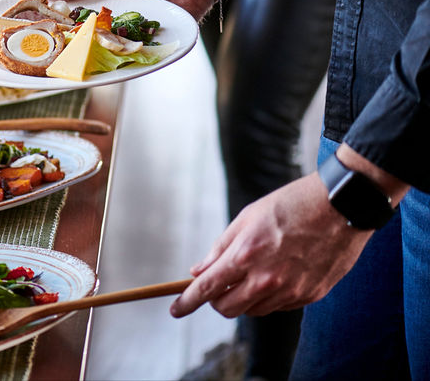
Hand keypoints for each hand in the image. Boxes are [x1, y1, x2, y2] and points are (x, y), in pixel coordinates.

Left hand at [170, 173, 372, 318]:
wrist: (340, 207)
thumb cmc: (290, 205)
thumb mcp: (247, 218)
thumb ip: (220, 248)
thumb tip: (198, 271)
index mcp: (246, 255)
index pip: (207, 289)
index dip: (187, 302)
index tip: (176, 310)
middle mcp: (267, 279)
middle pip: (227, 308)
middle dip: (215, 301)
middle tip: (217, 286)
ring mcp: (290, 291)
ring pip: (253, 311)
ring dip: (242, 299)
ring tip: (249, 275)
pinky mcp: (310, 295)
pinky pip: (278, 307)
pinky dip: (267, 298)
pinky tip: (273, 277)